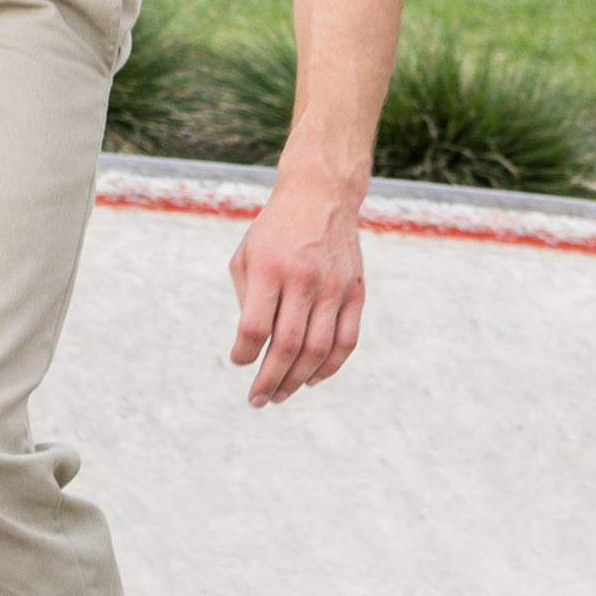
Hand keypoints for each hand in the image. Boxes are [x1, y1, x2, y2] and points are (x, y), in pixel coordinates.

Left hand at [229, 163, 366, 406]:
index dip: (244, 354)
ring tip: (280, 394)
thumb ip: (246, 300)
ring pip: (318, 351)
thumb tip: (252, 347)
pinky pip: (346, 341)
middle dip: (269, 381)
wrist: (320, 195)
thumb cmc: (274, 230)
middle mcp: (303, 279)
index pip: (254, 328)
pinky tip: (311, 378)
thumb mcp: (246, 255)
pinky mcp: (356, 292)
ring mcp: (334, 287)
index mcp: (269, 269)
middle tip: (257, 399)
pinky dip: (329, 367)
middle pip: (286, 346)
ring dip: (297, 381)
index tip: (239, 362)